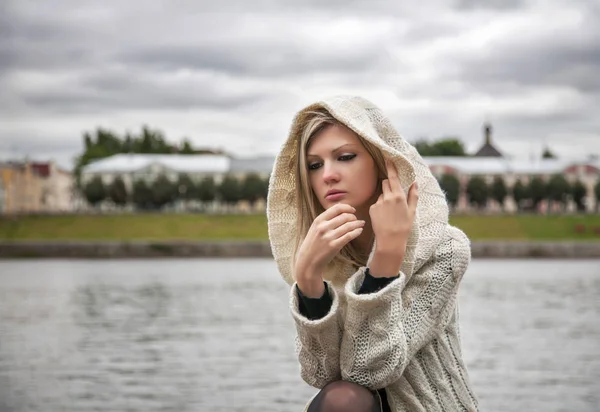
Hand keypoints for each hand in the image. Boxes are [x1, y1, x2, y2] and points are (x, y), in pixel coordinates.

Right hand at [294, 203, 364, 296]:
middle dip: (353, 217)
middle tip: (356, 219)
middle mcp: (323, 227)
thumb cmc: (313, 243)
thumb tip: (342, 210)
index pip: (336, 208)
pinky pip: (349, 236)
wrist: (308, 260)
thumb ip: (326, 220)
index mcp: (319, 220)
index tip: (353, 210)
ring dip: (357, 223)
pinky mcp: (334, 246)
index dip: (347, 208)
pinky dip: (356, 232)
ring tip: (361, 223)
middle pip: (344, 216)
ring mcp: (329, 237)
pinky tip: (359, 231)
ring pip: (348, 226)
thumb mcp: (315, 228)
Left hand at [368, 158, 417, 276]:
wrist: (391, 240)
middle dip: (388, 186)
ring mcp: (379, 202)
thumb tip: (415, 183)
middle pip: (385, 183)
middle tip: (393, 198)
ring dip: (384, 198)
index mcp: (399, 196)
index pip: (393, 177)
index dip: (390, 167)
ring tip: (389, 212)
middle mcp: (388, 197)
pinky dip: (379, 206)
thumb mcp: (412, 211)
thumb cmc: (404, 227)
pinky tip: (383, 216)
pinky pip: (376, 202)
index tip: (387, 158)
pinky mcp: (372, 208)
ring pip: (381, 194)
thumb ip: (413, 195)